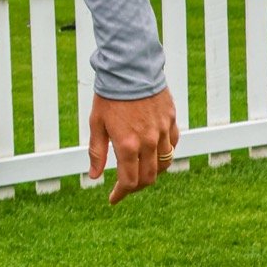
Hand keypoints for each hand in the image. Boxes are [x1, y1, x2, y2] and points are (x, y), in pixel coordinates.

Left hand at [88, 88, 179, 205]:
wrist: (131, 68)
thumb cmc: (109, 96)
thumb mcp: (96, 124)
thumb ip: (96, 152)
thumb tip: (94, 176)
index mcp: (127, 145)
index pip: (129, 182)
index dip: (121, 194)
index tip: (113, 199)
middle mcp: (148, 142)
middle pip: (148, 178)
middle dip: (135, 187)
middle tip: (125, 186)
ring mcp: (163, 132)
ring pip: (164, 164)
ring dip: (152, 173)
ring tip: (140, 171)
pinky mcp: (172, 120)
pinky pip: (172, 145)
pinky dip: (164, 154)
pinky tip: (154, 152)